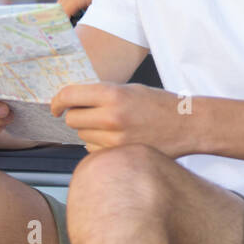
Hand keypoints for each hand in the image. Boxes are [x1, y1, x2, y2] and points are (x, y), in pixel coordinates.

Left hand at [50, 81, 187, 154]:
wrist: (188, 124)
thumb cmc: (160, 104)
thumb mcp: (130, 89)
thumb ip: (101, 94)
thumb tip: (71, 101)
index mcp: (113, 94)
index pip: (69, 95)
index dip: (57, 101)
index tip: (55, 106)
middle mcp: (111, 117)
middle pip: (72, 119)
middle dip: (77, 116)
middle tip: (92, 114)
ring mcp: (115, 139)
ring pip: (81, 136)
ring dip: (89, 131)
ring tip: (112, 127)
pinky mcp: (120, 155)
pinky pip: (93, 150)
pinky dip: (99, 145)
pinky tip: (117, 139)